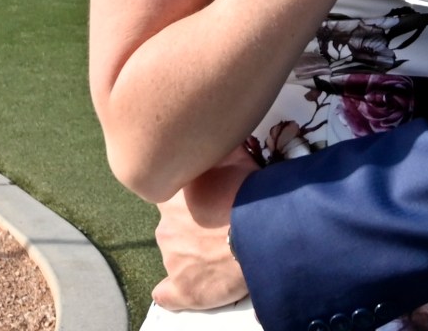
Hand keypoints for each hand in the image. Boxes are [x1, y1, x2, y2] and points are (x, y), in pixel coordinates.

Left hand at [152, 158, 253, 310]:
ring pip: (177, 253)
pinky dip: (171, 292)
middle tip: (220, 226)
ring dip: (192, 251)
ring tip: (220, 251)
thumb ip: (218, 151)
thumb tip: (214, 135)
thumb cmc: (249, 192)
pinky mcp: (182, 287)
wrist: (261, 232)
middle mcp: (166, 225)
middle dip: (192, 225)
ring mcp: (172, 258)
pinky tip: (183, 288)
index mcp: (173, 197)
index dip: (193, 198)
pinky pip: (168, 293)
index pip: (173, 196)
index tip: (211, 201)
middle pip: (174, 226)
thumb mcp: (233, 156)